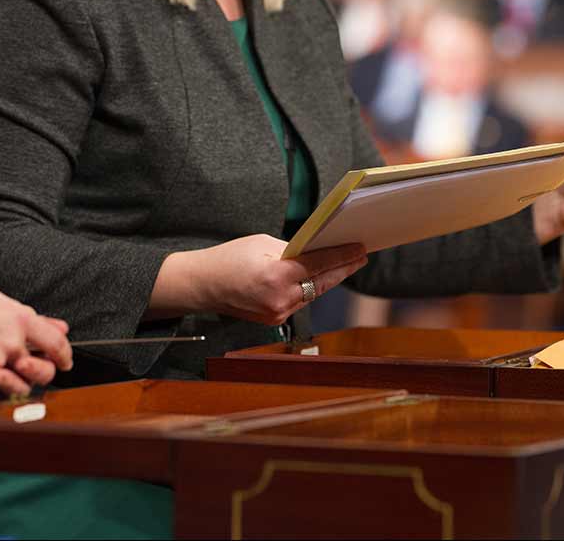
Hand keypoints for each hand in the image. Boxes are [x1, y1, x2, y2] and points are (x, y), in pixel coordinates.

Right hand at [0, 274, 72, 395]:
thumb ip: (31, 318)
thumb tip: (60, 327)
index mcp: (20, 319)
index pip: (56, 343)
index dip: (65, 355)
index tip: (66, 362)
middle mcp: (10, 343)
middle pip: (42, 372)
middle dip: (43, 373)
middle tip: (31, 367)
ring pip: (18, 387)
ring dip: (16, 383)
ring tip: (1, 371)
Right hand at [151, 234, 367, 325]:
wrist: (203, 286)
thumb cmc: (229, 258)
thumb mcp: (262, 244)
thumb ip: (292, 250)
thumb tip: (317, 252)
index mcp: (275, 276)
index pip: (319, 264)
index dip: (342, 256)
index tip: (360, 249)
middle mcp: (279, 299)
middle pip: (321, 283)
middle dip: (343, 269)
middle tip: (360, 257)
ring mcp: (277, 313)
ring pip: (312, 294)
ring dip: (328, 280)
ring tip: (345, 265)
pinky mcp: (274, 319)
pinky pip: (299, 301)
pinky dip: (309, 289)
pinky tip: (320, 278)